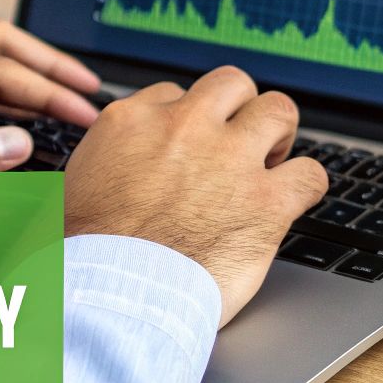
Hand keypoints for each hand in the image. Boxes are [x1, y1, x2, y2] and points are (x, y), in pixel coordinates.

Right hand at [62, 66, 327, 325]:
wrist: (113, 298)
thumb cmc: (86, 258)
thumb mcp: (71, 190)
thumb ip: (102, 165)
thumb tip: (110, 171)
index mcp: (131, 123)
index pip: (173, 94)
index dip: (189, 122)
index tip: (191, 145)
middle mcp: (184, 129)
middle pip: (231, 84)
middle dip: (240, 109)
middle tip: (240, 141)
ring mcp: (230, 161)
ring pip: (278, 109)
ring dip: (279, 133)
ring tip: (273, 159)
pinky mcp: (266, 202)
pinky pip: (310, 173)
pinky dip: (306, 184)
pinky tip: (294, 198)